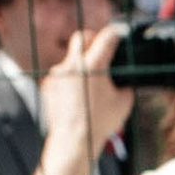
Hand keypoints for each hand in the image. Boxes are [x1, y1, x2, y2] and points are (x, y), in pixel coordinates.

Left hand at [39, 18, 132, 161]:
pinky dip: (71, 80)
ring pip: (71, 58)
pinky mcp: (49, 83)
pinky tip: (78, 95)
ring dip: (81, 64)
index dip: (116, 35)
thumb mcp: (124, 103)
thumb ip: (125, 85)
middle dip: (92, 39)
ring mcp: (58, 72)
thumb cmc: (101, 122)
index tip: (119, 36)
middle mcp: (74, 64)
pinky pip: (62, 75)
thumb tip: (123, 79)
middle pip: (82, 37)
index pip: (107, 38)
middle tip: (100, 49)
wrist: (73, 139)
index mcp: (94, 65)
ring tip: (90, 82)